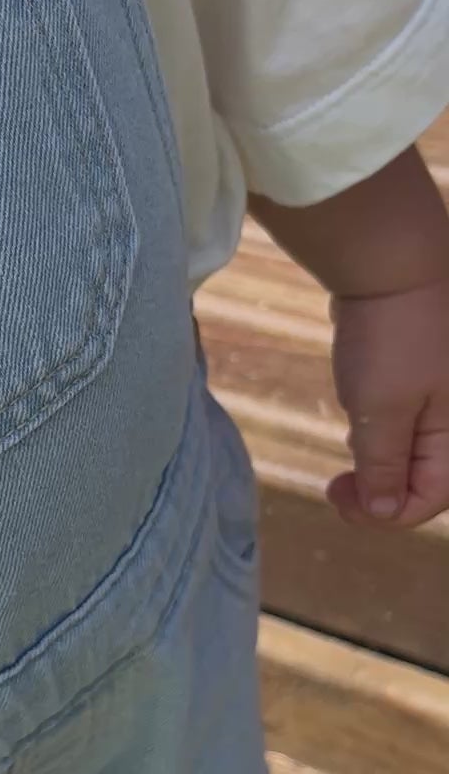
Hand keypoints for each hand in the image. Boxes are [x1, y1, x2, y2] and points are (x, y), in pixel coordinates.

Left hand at [329, 277, 448, 526]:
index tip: (340, 499)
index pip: (431, 499)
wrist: (389, 259)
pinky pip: (405, 420)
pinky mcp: (421, 374)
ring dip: (377, 463)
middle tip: (334, 487)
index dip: (385, 514)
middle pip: (424, 479)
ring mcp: (441, 394)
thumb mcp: (380, 410)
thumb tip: (384, 510)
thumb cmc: (390, 335)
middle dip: (379, 491)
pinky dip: (379, 432)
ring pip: (412, 450)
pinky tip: (357, 426)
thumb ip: (383, 465)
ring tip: (346, 457)